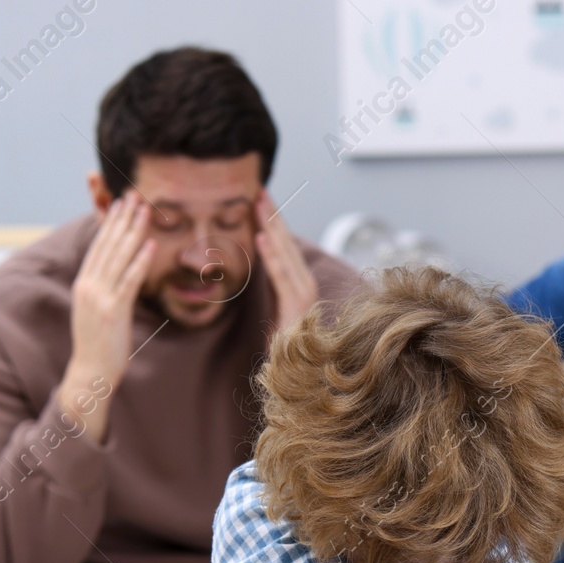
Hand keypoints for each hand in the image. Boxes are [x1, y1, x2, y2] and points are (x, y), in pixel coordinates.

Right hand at [70, 193, 156, 391]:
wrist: (90, 371)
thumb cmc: (97, 343)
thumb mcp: (96, 310)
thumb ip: (103, 289)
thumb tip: (114, 273)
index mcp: (84, 283)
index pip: (98, 246)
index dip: (110, 223)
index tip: (120, 204)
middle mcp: (89, 286)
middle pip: (108, 245)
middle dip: (122, 219)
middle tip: (134, 196)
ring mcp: (101, 297)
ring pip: (119, 257)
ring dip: (133, 232)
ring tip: (144, 211)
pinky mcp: (115, 310)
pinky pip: (130, 281)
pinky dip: (140, 261)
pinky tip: (151, 245)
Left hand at [254, 187, 318, 335]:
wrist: (298, 373)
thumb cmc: (284, 345)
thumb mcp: (275, 307)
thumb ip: (272, 285)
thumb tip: (261, 262)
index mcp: (298, 282)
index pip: (284, 245)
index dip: (273, 221)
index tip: (260, 199)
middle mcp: (304, 283)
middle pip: (286, 242)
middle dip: (272, 215)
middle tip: (259, 190)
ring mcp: (303, 294)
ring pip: (284, 253)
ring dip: (271, 226)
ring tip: (259, 203)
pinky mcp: (297, 306)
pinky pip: (281, 275)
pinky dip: (271, 255)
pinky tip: (261, 237)